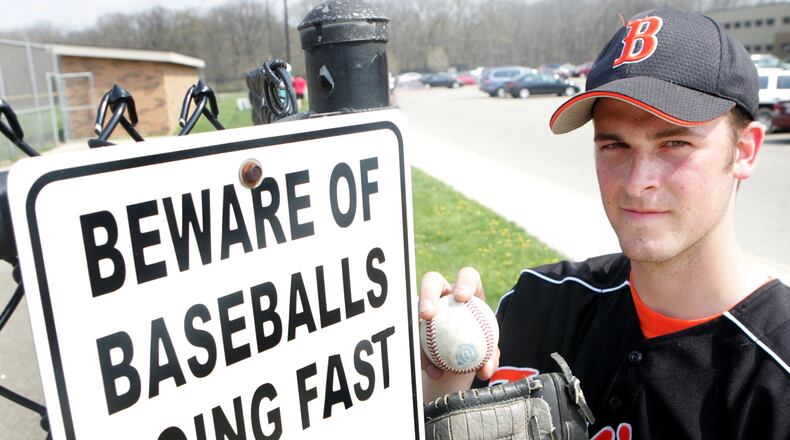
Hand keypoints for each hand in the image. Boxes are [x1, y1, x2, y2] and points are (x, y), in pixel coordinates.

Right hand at [419, 267, 499, 386]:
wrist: (461, 357)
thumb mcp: (489, 351)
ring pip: (414, 307)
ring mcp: (425, 306)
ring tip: (419, 346)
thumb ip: (490, 357)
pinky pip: (413, 336)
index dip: (464, 282)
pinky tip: (430, 370)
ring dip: (414, 324)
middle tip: (428, 315)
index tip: (462, 298)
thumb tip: (488, 368)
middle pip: (432, 282)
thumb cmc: (480, 345)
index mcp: (466, 290)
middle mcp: (443, 293)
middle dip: (428, 293)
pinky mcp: (414, 323)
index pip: (467, 276)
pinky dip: (422, 354)